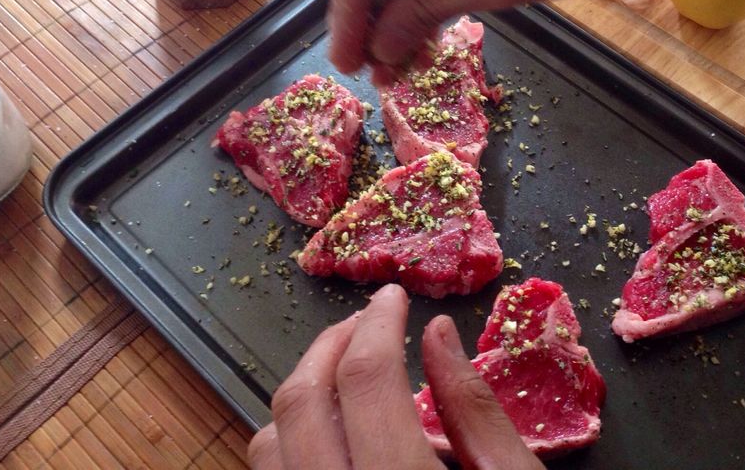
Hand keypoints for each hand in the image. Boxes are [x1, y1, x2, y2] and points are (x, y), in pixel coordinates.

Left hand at [247, 284, 544, 469]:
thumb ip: (477, 411)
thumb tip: (438, 333)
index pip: (368, 380)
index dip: (379, 323)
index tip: (396, 298)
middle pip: (301, 404)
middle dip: (331, 343)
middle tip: (369, 320)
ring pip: (267, 447)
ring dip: (304, 392)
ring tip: (350, 372)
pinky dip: (291, 443)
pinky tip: (336, 435)